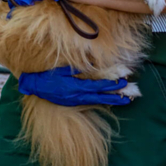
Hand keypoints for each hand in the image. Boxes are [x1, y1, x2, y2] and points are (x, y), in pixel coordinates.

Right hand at [18, 67, 132, 105]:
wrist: (36, 87)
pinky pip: (92, 103)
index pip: (97, 86)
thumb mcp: (63, 70)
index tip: (122, 82)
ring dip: (113, 101)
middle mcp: (78, 96)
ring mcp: (77, 101)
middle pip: (101, 96)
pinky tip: (111, 102)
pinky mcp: (75, 103)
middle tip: (130, 92)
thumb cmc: (49, 76)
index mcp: (76, 87)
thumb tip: (93, 63)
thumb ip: (78, 68)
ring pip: (98, 101)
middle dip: (116, 94)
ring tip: (126, 101)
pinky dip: (103, 102)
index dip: (110, 85)